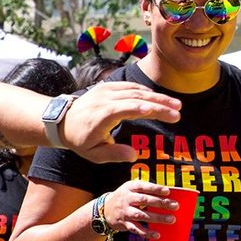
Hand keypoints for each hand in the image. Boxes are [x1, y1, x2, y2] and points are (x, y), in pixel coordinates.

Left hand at [61, 82, 180, 162]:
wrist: (62, 121)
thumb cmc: (80, 140)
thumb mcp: (93, 154)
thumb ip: (114, 154)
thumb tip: (134, 155)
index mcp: (103, 115)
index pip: (130, 109)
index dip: (150, 110)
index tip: (169, 115)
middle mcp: (105, 99)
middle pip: (137, 98)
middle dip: (160, 104)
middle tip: (178, 111)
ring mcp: (106, 90)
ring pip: (136, 90)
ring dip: (157, 96)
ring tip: (175, 105)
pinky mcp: (107, 86)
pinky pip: (130, 86)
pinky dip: (145, 91)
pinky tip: (158, 98)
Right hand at [102, 181, 180, 238]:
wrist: (104, 209)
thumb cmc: (124, 197)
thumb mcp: (131, 189)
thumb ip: (146, 189)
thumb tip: (168, 195)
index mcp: (130, 188)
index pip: (143, 186)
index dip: (155, 189)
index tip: (167, 191)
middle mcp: (127, 199)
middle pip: (144, 200)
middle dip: (160, 203)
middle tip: (175, 206)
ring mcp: (125, 212)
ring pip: (141, 215)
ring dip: (157, 217)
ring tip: (171, 219)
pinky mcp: (125, 223)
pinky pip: (136, 229)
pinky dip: (146, 233)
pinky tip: (157, 235)